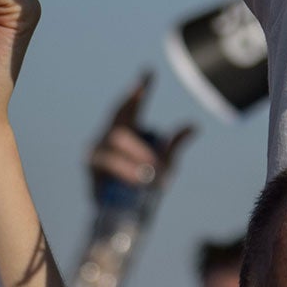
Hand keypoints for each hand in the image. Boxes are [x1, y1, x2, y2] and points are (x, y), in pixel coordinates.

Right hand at [88, 72, 194, 203]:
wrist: (124, 214)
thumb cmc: (144, 185)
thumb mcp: (165, 164)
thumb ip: (174, 145)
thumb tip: (194, 125)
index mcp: (126, 130)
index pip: (131, 106)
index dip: (139, 90)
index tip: (149, 72)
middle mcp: (108, 135)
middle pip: (120, 122)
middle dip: (140, 142)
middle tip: (156, 164)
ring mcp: (97, 149)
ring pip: (114, 144)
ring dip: (133, 160)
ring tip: (148, 177)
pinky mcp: (91, 166)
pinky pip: (106, 164)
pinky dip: (123, 171)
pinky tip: (135, 181)